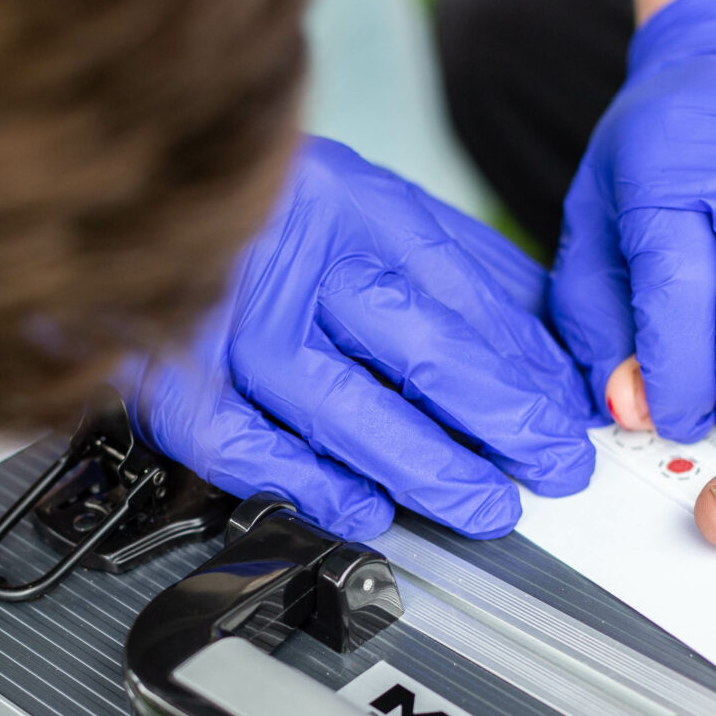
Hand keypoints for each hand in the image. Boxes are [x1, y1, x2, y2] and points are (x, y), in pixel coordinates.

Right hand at [120, 137, 594, 540]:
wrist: (148, 204)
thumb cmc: (284, 218)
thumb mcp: (384, 218)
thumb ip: (467, 278)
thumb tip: (550, 357)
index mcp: (353, 205)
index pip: (464, 296)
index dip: (526, 367)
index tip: (567, 418)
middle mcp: (294, 258)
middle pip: (417, 346)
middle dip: (502, 418)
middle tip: (552, 467)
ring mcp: (229, 321)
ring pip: (340, 404)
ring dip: (425, 466)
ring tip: (485, 505)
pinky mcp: (170, 378)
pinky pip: (240, 443)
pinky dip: (308, 484)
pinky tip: (367, 511)